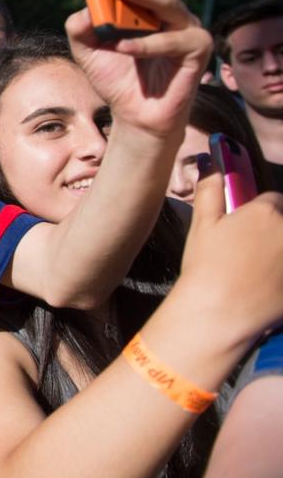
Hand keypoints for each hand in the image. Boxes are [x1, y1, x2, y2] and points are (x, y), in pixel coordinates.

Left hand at [66, 0, 212, 139]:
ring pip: (167, 3)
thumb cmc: (116, 76)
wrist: (134, 115)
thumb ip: (80, 28)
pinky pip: (172, 42)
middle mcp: (170, 12)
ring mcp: (187, 29)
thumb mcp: (87, 50)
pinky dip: (146, 44)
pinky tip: (123, 46)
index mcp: (148, 5)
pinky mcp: (197, 50)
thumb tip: (83, 9)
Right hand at [177, 158, 282, 340]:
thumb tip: (210, 164)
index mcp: (266, 211)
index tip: (248, 230)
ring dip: (278, 253)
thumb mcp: (202, 225)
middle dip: (274, 232)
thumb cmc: (207, 268)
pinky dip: (281, 274)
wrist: (219, 313)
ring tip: (260, 270)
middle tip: (254, 253)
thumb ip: (210, 191)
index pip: (274, 201)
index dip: (261, 214)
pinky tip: (270, 286)